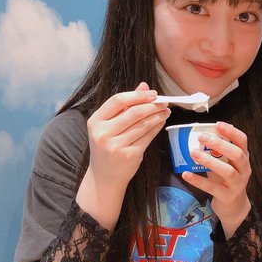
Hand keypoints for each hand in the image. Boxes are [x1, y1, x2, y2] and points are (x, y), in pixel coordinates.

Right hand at [76, 82, 169, 229]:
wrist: (104, 176)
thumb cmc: (107, 146)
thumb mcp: (109, 125)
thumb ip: (125, 105)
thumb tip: (144, 85)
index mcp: (95, 121)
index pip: (118, 100)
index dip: (138, 95)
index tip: (153, 93)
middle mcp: (103, 133)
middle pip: (134, 112)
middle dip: (152, 105)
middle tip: (164, 101)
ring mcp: (116, 145)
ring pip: (143, 124)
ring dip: (158, 115)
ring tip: (166, 110)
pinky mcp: (129, 155)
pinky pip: (147, 137)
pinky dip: (157, 127)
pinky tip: (161, 122)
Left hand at [181, 122, 251, 238]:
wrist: (234, 208)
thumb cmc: (227, 181)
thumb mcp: (226, 164)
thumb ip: (217, 153)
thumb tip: (199, 136)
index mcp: (244, 158)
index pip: (242, 141)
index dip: (231, 132)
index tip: (218, 124)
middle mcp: (244, 170)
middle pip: (237, 154)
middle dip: (219, 144)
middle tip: (201, 137)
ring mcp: (238, 184)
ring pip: (228, 171)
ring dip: (209, 161)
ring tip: (193, 153)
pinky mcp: (228, 196)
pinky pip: (213, 188)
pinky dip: (198, 180)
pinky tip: (186, 174)